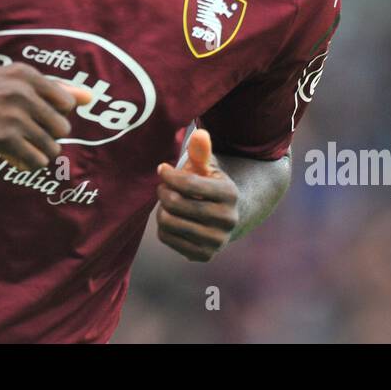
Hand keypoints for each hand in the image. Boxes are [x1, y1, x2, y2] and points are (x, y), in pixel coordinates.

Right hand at [0, 62, 90, 171]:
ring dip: (37, 152)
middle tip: (23, 134)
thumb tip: (92, 98)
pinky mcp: (4, 139)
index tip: (32, 117)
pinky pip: (35, 160)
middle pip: (62, 127)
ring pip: (51, 147)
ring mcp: (14, 116)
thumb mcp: (10, 81)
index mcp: (26, 74)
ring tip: (18, 147)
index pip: (66, 102)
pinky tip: (12, 156)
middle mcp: (23, 92)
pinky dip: (27, 163)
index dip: (52, 115)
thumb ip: (53, 88)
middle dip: (47, 136)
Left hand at [155, 128, 238, 261]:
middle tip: (163, 188)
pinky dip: (163, 228)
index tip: (162, 169)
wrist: (226, 217)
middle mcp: (227, 219)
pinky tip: (173, 219)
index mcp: (229, 193)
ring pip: (168, 222)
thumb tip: (200, 133)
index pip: (187, 183)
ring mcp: (217, 241)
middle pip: (175, 204)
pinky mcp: (204, 255)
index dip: (169, 175)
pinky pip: (167, 239)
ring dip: (161, 210)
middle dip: (163, 192)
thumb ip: (201, 151)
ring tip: (167, 203)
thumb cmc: (210, 185)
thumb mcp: (208, 167)